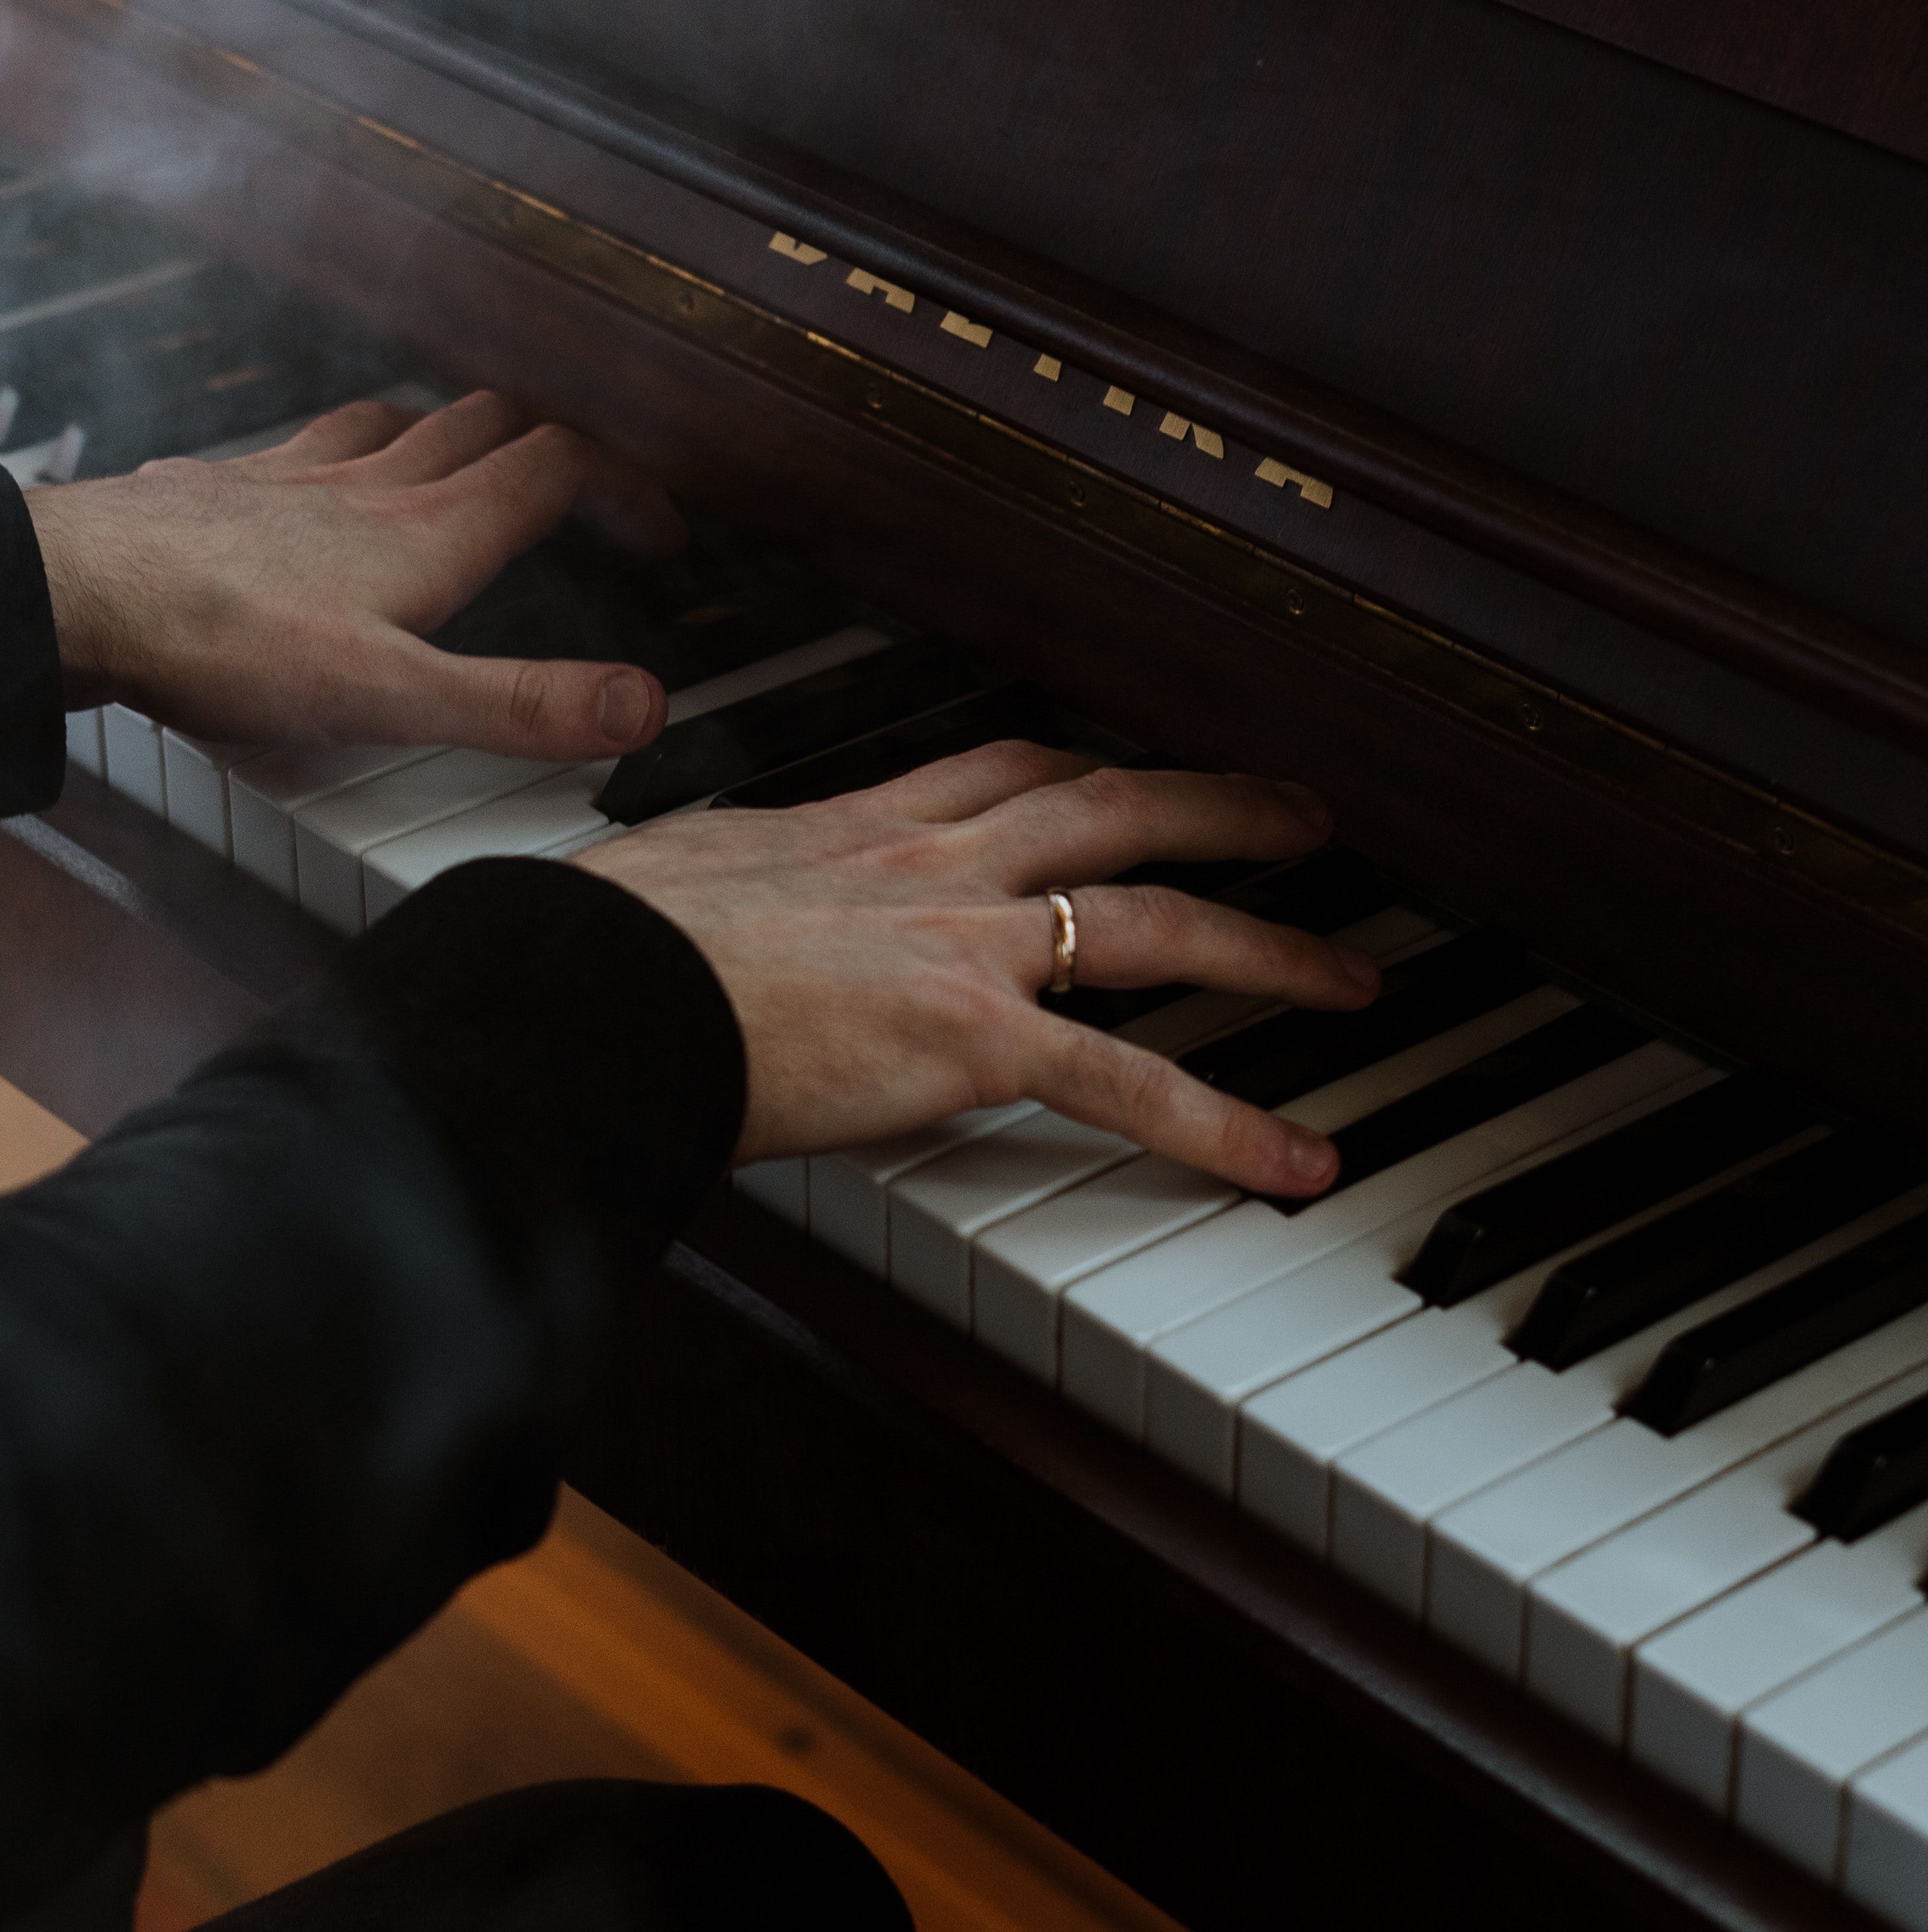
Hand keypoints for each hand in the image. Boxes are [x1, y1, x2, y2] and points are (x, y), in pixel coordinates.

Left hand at [27, 393, 684, 754]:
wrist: (77, 593)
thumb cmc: (219, 644)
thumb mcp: (392, 698)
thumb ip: (519, 704)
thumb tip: (639, 706)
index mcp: (426, 532)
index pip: (556, 469)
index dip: (622, 488)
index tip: (655, 527)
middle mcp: (365, 487)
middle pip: (483, 425)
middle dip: (546, 443)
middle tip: (574, 485)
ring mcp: (286, 478)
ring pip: (390, 421)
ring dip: (443, 430)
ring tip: (461, 455)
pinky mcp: (216, 488)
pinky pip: (290, 447)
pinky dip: (328, 452)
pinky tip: (302, 482)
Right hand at [578, 744, 1381, 1193]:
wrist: (578, 990)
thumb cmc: (582, 957)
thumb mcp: (661, 884)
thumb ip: (711, 893)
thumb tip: (680, 910)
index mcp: (844, 825)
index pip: (994, 770)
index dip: (1078, 768)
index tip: (1128, 770)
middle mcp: (920, 861)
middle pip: (1108, 806)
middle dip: (1219, 808)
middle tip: (1305, 819)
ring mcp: (957, 940)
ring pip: (1152, 919)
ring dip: (1269, 945)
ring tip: (1353, 977)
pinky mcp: (968, 1035)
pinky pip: (1130, 1082)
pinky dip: (1228, 1125)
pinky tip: (1295, 1163)